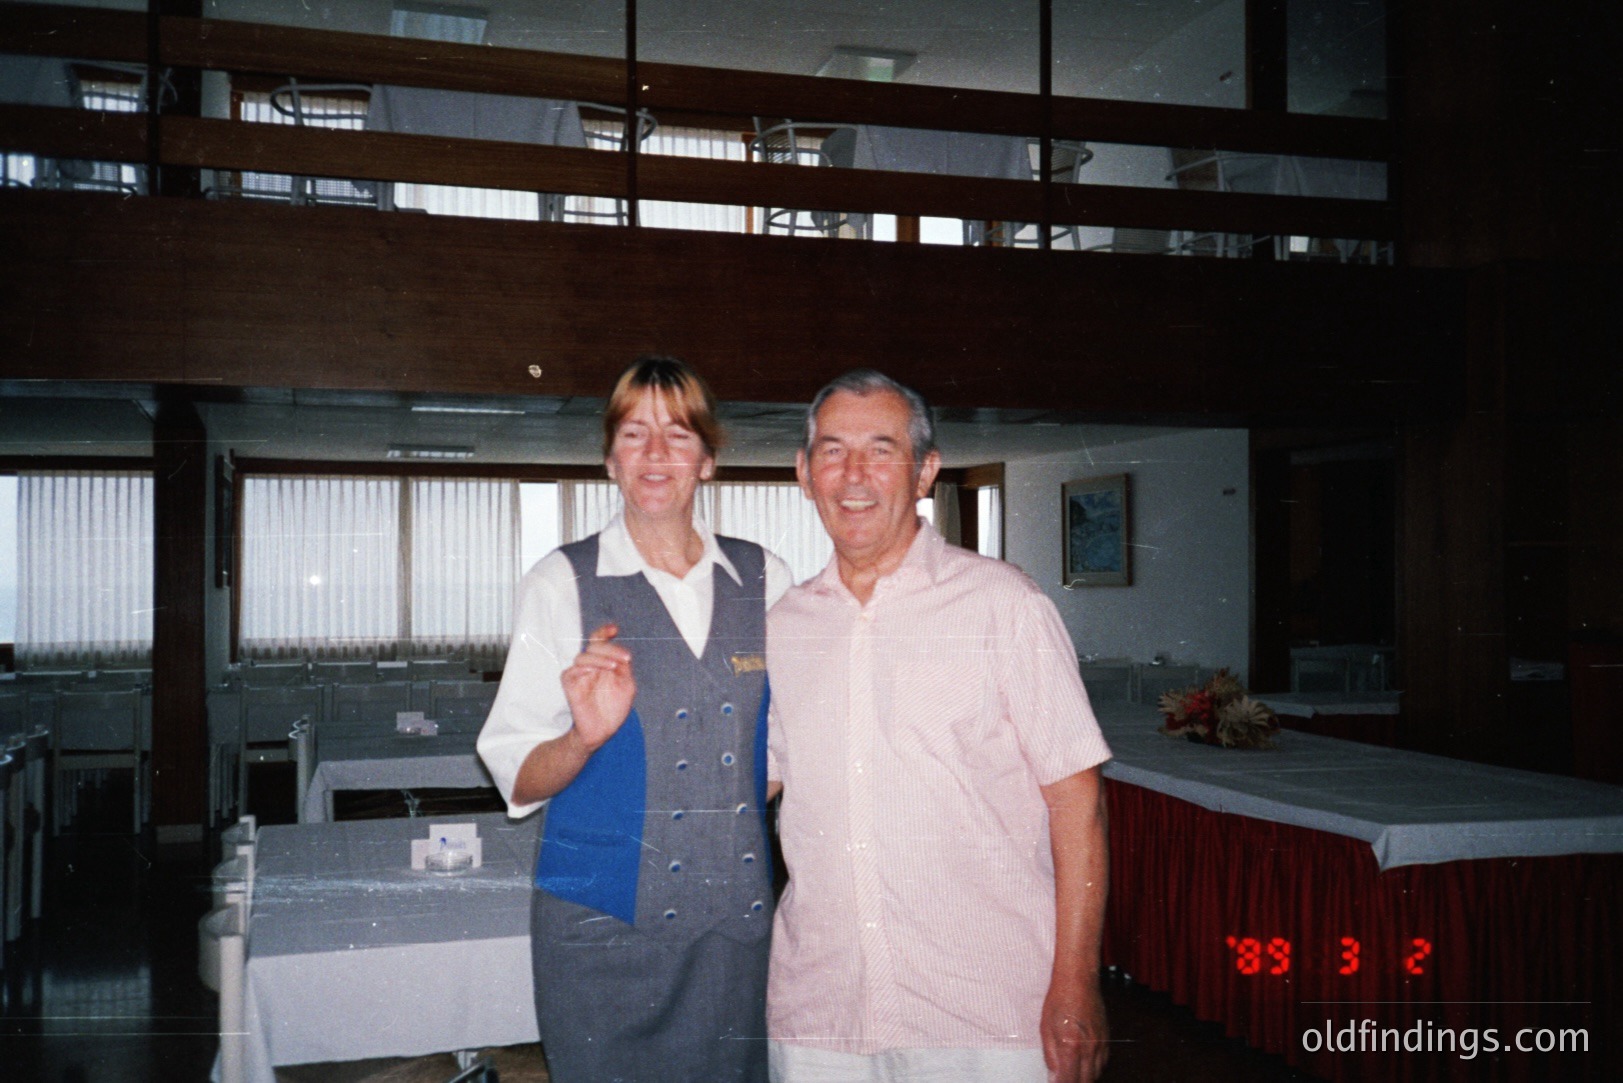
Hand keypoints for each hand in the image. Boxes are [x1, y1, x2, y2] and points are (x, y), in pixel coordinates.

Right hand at [560, 623, 635, 751]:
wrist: (603, 730)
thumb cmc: (614, 708)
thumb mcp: (627, 685)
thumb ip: (624, 668)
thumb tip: (621, 654)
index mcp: (604, 662)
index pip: (601, 640)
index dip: (605, 631)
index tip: (614, 629)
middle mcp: (591, 665)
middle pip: (594, 645)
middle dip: (609, 648)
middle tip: (625, 658)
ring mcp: (579, 674)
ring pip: (582, 657)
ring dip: (599, 659)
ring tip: (613, 667)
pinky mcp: (570, 685)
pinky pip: (570, 672)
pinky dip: (581, 669)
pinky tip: (592, 672)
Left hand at [1041, 978, 1108, 1082]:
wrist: (1078, 980)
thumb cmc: (1060, 1000)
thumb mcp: (1046, 1028)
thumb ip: (1050, 1056)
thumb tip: (1053, 1077)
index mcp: (1071, 1046)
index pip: (1069, 1081)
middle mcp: (1089, 1048)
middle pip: (1085, 1082)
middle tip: (1063, 1080)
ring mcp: (1101, 1044)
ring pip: (1096, 1075)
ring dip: (1084, 1079)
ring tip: (1073, 1074)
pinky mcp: (1107, 1039)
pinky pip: (1103, 1063)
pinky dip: (1094, 1069)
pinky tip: (1084, 1065)